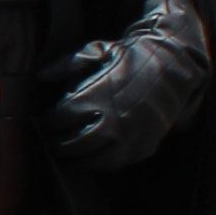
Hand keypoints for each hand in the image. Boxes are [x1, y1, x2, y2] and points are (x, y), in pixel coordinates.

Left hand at [45, 0, 213, 170]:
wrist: (174, 67)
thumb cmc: (132, 57)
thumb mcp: (100, 51)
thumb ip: (68, 63)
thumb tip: (41, 77)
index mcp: (99, 96)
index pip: (61, 118)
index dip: (47, 122)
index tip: (41, 121)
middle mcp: (114, 120)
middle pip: (74, 143)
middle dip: (56, 144)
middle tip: (48, 141)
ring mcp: (131, 137)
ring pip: (94, 160)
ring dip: (75, 160)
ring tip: (64, 155)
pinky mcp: (144, 146)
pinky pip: (116, 163)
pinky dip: (99, 164)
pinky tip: (89, 157)